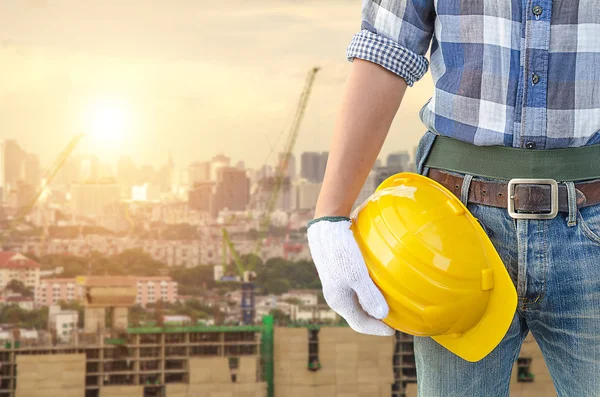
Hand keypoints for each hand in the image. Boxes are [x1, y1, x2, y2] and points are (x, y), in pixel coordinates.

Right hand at [307, 218, 393, 335]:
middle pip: (358, 314)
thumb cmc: (342, 252)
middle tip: (394, 319)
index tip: (394, 331)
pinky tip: (378, 284)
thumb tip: (383, 315)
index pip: (360, 324)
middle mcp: (336, 296)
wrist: (326, 229)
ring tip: (389, 303)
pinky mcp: (339, 273)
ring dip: (372, 305)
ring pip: (357, 302)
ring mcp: (337, 284)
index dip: (377, 330)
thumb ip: (370, 296)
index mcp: (339, 301)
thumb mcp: (357, 275)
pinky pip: (355, 290)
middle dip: (375, 319)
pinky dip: (368, 293)